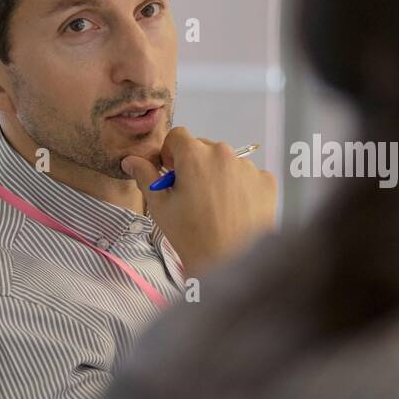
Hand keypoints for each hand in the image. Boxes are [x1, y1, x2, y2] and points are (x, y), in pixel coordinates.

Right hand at [122, 127, 276, 275]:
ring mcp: (248, 167)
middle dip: (195, 166)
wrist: (232, 262)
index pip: (178, 136)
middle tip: (192, 196)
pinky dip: (241, 188)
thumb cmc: (194, 238)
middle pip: (204, 149)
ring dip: (219, 177)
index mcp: (195, 155)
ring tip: (215, 208)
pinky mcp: (267, 182)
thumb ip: (146, 177)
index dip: (171, 153)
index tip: (172, 171)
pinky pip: (249, 177)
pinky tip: (234, 211)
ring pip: (227, 163)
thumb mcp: (161, 207)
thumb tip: (132, 161)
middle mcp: (224, 154)